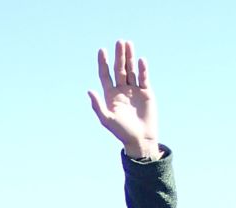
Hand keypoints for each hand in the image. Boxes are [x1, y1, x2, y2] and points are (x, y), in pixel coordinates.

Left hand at [88, 40, 159, 159]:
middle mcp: (121, 90)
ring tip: (128, 44)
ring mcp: (134, 89)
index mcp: (110, 95)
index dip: (103, 63)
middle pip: (119, 69)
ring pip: (131, 70)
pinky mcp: (146, 92)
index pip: (105, 75)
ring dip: (130, 57)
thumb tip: (89, 90)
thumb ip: (97, 105)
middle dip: (119, 56)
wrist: (140, 138)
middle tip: (119, 42)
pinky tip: (140, 60)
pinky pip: (143, 78)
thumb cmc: (121, 131)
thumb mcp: (107, 119)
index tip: (101, 50)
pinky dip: (142, 69)